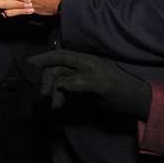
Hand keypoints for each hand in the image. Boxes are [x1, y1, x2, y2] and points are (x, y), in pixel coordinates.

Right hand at [30, 50, 151, 118]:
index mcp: (86, 61)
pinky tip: (60, 105)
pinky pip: (65, 90)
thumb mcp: (102, 86)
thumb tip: (61, 83)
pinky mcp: (82, 90)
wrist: (134, 101)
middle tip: (46, 97)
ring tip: (56, 106)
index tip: (29, 63)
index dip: (45, 58)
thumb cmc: (121, 91)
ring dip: (54, 92)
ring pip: (60, 81)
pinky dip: (60, 97)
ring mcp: (81, 78)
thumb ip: (81, 82)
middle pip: (57, 69)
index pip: (61, 56)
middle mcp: (81, 67)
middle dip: (49, 81)